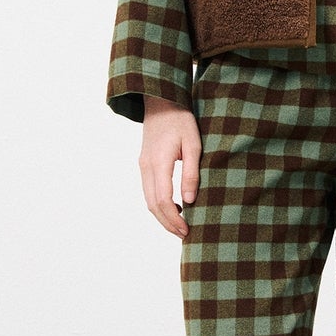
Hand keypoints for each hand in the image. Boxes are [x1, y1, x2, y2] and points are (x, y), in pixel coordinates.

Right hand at [139, 96, 200, 237]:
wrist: (160, 101)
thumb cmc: (181, 120)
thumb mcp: (193, 144)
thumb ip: (191, 172)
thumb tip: (190, 201)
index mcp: (158, 162)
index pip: (163, 200)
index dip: (174, 219)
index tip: (187, 230)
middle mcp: (146, 167)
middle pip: (153, 205)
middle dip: (167, 223)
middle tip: (185, 234)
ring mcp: (142, 166)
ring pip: (148, 200)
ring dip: (162, 216)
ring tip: (180, 226)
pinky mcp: (144, 164)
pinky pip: (149, 191)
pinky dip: (159, 204)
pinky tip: (175, 207)